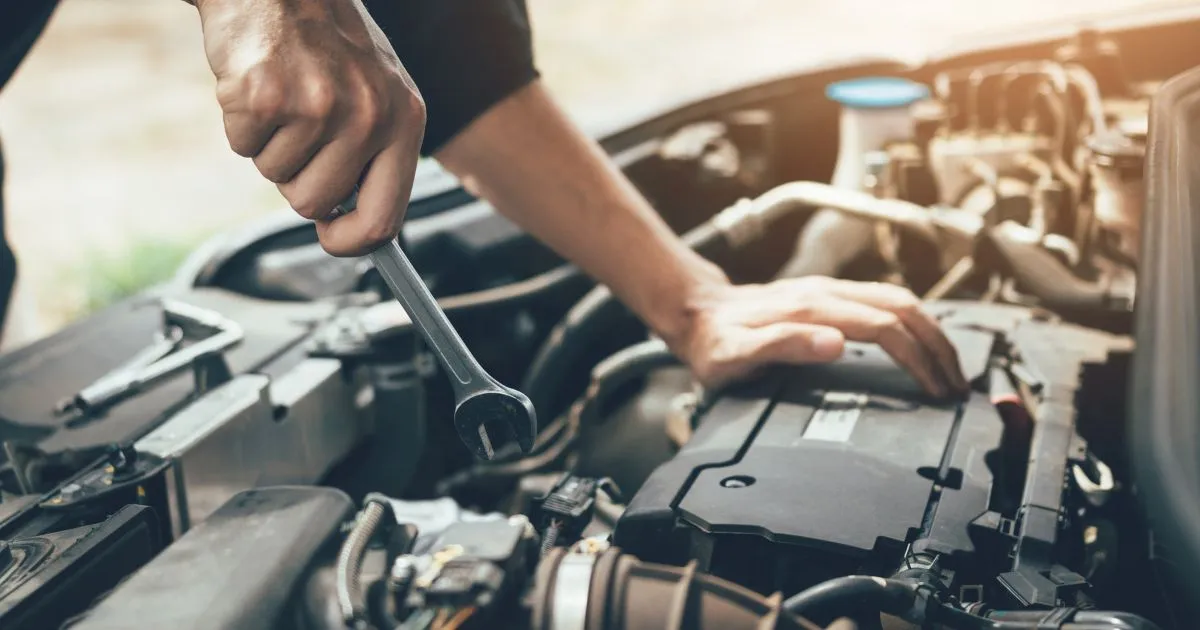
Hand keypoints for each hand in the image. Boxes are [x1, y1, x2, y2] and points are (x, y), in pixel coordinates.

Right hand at [195, 0, 424, 255]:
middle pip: (316, 202)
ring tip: (283, 94)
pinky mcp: (268, 96)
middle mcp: (369, 116)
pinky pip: (243, 145)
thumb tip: (357, 225)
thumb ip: (375, 155)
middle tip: (298, 126)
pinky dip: (241, 121)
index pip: (386, 216)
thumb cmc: (325, 40)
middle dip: (296, 176)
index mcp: (405, 119)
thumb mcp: (375, 92)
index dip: (353, 241)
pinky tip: (258, 82)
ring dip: (269, 144)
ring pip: (276, 175)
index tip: (332, 238)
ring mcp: (319, 106)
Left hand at [669, 277, 968, 397]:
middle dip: (939, 347)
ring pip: (898, 301)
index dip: (917, 359)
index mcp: (812, 310)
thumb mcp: (736, 356)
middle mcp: (826, 294)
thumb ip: (783, 346)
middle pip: (904, 309)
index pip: (885, 328)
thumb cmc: (713, 342)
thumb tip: (836, 344)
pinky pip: (883, 301)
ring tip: (948, 367)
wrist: (695, 314)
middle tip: (957, 385)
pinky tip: (918, 343)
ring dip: (930, 333)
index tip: (935, 390)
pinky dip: (912, 322)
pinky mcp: (827, 295)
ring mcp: (829, 291)